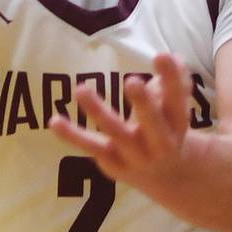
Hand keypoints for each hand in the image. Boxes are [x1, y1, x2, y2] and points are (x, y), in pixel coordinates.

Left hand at [52, 54, 192, 195]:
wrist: (166, 175)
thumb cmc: (166, 127)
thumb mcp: (174, 107)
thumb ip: (174, 81)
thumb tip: (173, 59)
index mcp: (177, 123)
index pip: (177, 99)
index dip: (172, 78)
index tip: (162, 55)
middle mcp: (160, 142)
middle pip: (153, 123)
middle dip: (144, 104)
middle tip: (133, 81)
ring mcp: (135, 155)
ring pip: (116, 133)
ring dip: (98, 111)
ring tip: (81, 89)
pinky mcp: (113, 163)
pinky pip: (91, 147)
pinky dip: (72, 135)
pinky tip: (54, 121)